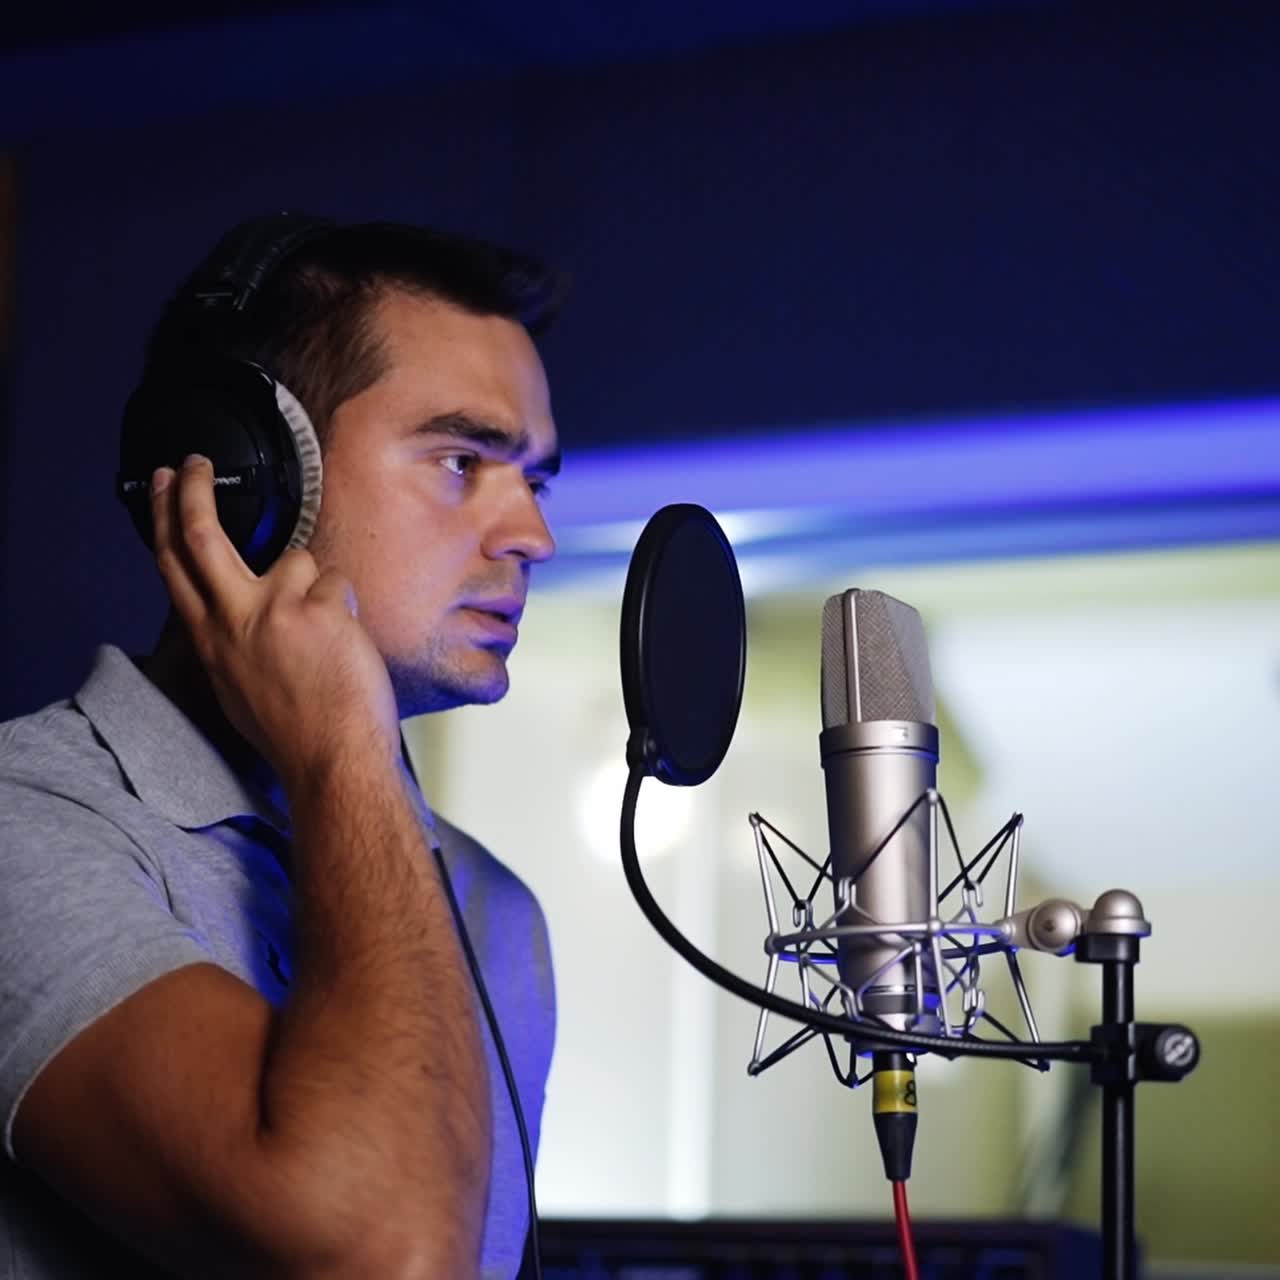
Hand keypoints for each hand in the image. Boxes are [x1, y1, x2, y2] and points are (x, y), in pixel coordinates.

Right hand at [150, 455, 399, 789]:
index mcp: (213, 640)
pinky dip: (349, 609)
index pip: (174, 566)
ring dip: (319, 589)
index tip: (159, 487)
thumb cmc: (293, 729)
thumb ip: (232, 637)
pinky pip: (340, 584)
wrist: (332, 758)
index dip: (162, 519)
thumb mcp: (236, 684)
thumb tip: (235, 607)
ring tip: (328, 637)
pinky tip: (348, 645)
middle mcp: (236, 619)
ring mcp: (277, 610)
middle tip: (191, 463)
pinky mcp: (319, 609)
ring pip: (297, 560)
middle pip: (202, 536)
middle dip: (191, 490)